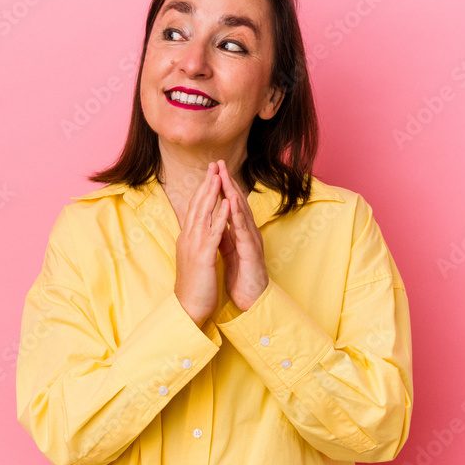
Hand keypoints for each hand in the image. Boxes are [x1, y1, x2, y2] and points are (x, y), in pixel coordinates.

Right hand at [173, 162, 231, 326]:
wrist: (188, 307)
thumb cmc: (193, 286)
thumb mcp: (194, 259)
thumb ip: (196, 242)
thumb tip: (198, 231)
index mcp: (187, 238)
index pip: (194, 210)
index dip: (202, 192)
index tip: (209, 176)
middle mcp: (188, 238)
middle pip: (197, 206)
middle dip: (206, 185)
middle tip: (213, 166)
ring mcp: (194, 245)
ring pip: (203, 213)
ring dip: (212, 193)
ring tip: (218, 176)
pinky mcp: (203, 256)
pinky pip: (214, 231)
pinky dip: (221, 215)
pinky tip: (227, 202)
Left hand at [214, 160, 268, 310]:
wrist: (252, 301)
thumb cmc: (242, 278)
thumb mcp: (229, 253)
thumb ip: (225, 236)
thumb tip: (217, 223)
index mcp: (240, 233)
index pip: (230, 206)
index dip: (222, 188)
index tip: (212, 171)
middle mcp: (247, 233)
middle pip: (236, 203)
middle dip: (227, 182)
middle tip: (218, 163)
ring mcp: (251, 241)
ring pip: (241, 212)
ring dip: (233, 192)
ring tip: (224, 175)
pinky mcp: (251, 252)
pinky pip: (243, 231)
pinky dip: (237, 215)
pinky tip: (232, 202)